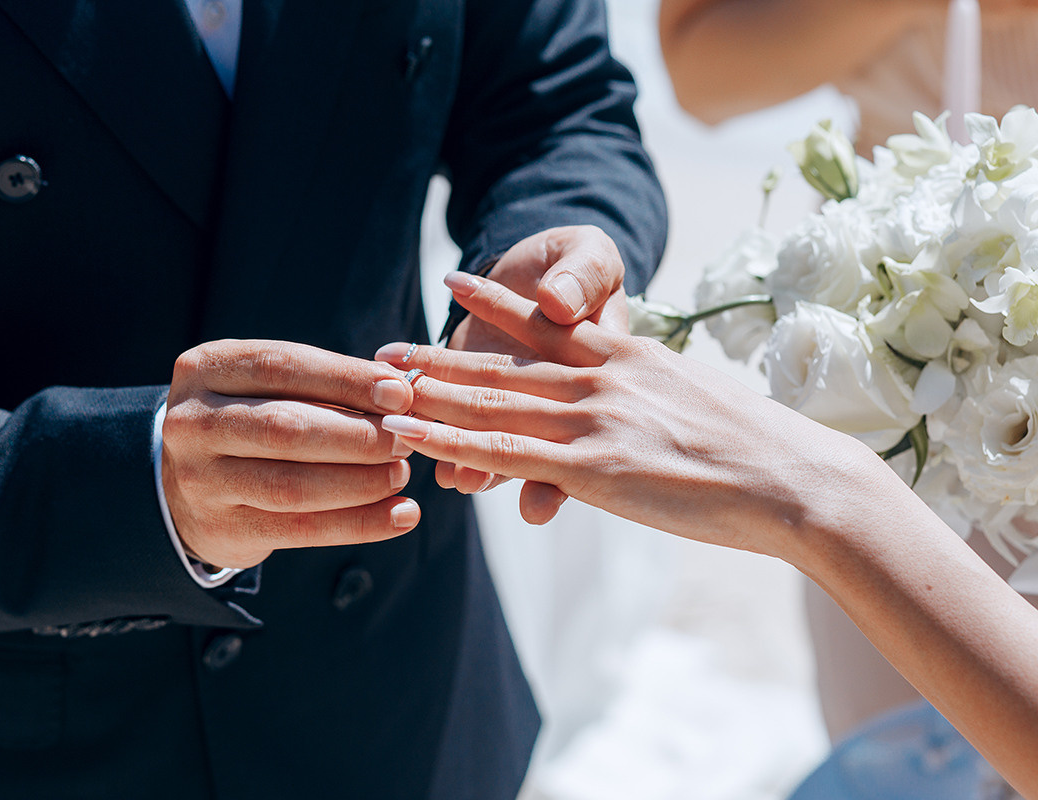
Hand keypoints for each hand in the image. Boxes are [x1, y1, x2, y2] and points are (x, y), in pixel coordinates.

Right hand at [161, 340, 421, 568]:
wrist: (184, 486)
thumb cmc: (248, 423)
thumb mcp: (265, 388)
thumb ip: (322, 385)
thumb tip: (400, 392)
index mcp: (206, 369)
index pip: (282, 367)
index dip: (346, 380)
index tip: (400, 393)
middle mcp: (193, 423)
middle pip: (285, 429)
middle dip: (357, 435)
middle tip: (404, 439)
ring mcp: (201, 480)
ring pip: (293, 485)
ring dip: (360, 482)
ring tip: (401, 473)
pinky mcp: (222, 529)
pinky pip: (301, 529)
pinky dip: (360, 524)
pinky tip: (400, 514)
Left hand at [378, 275, 879, 561]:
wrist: (797, 478)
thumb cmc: (759, 451)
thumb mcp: (696, 407)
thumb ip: (651, 401)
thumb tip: (634, 415)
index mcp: (632, 357)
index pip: (552, 324)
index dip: (499, 302)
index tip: (457, 281)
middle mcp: (605, 379)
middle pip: (505, 362)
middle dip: (441, 356)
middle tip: (388, 348)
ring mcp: (595, 420)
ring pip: (492, 401)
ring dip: (430, 392)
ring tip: (381, 382)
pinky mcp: (592, 467)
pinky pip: (504, 450)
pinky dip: (449, 441)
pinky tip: (410, 434)